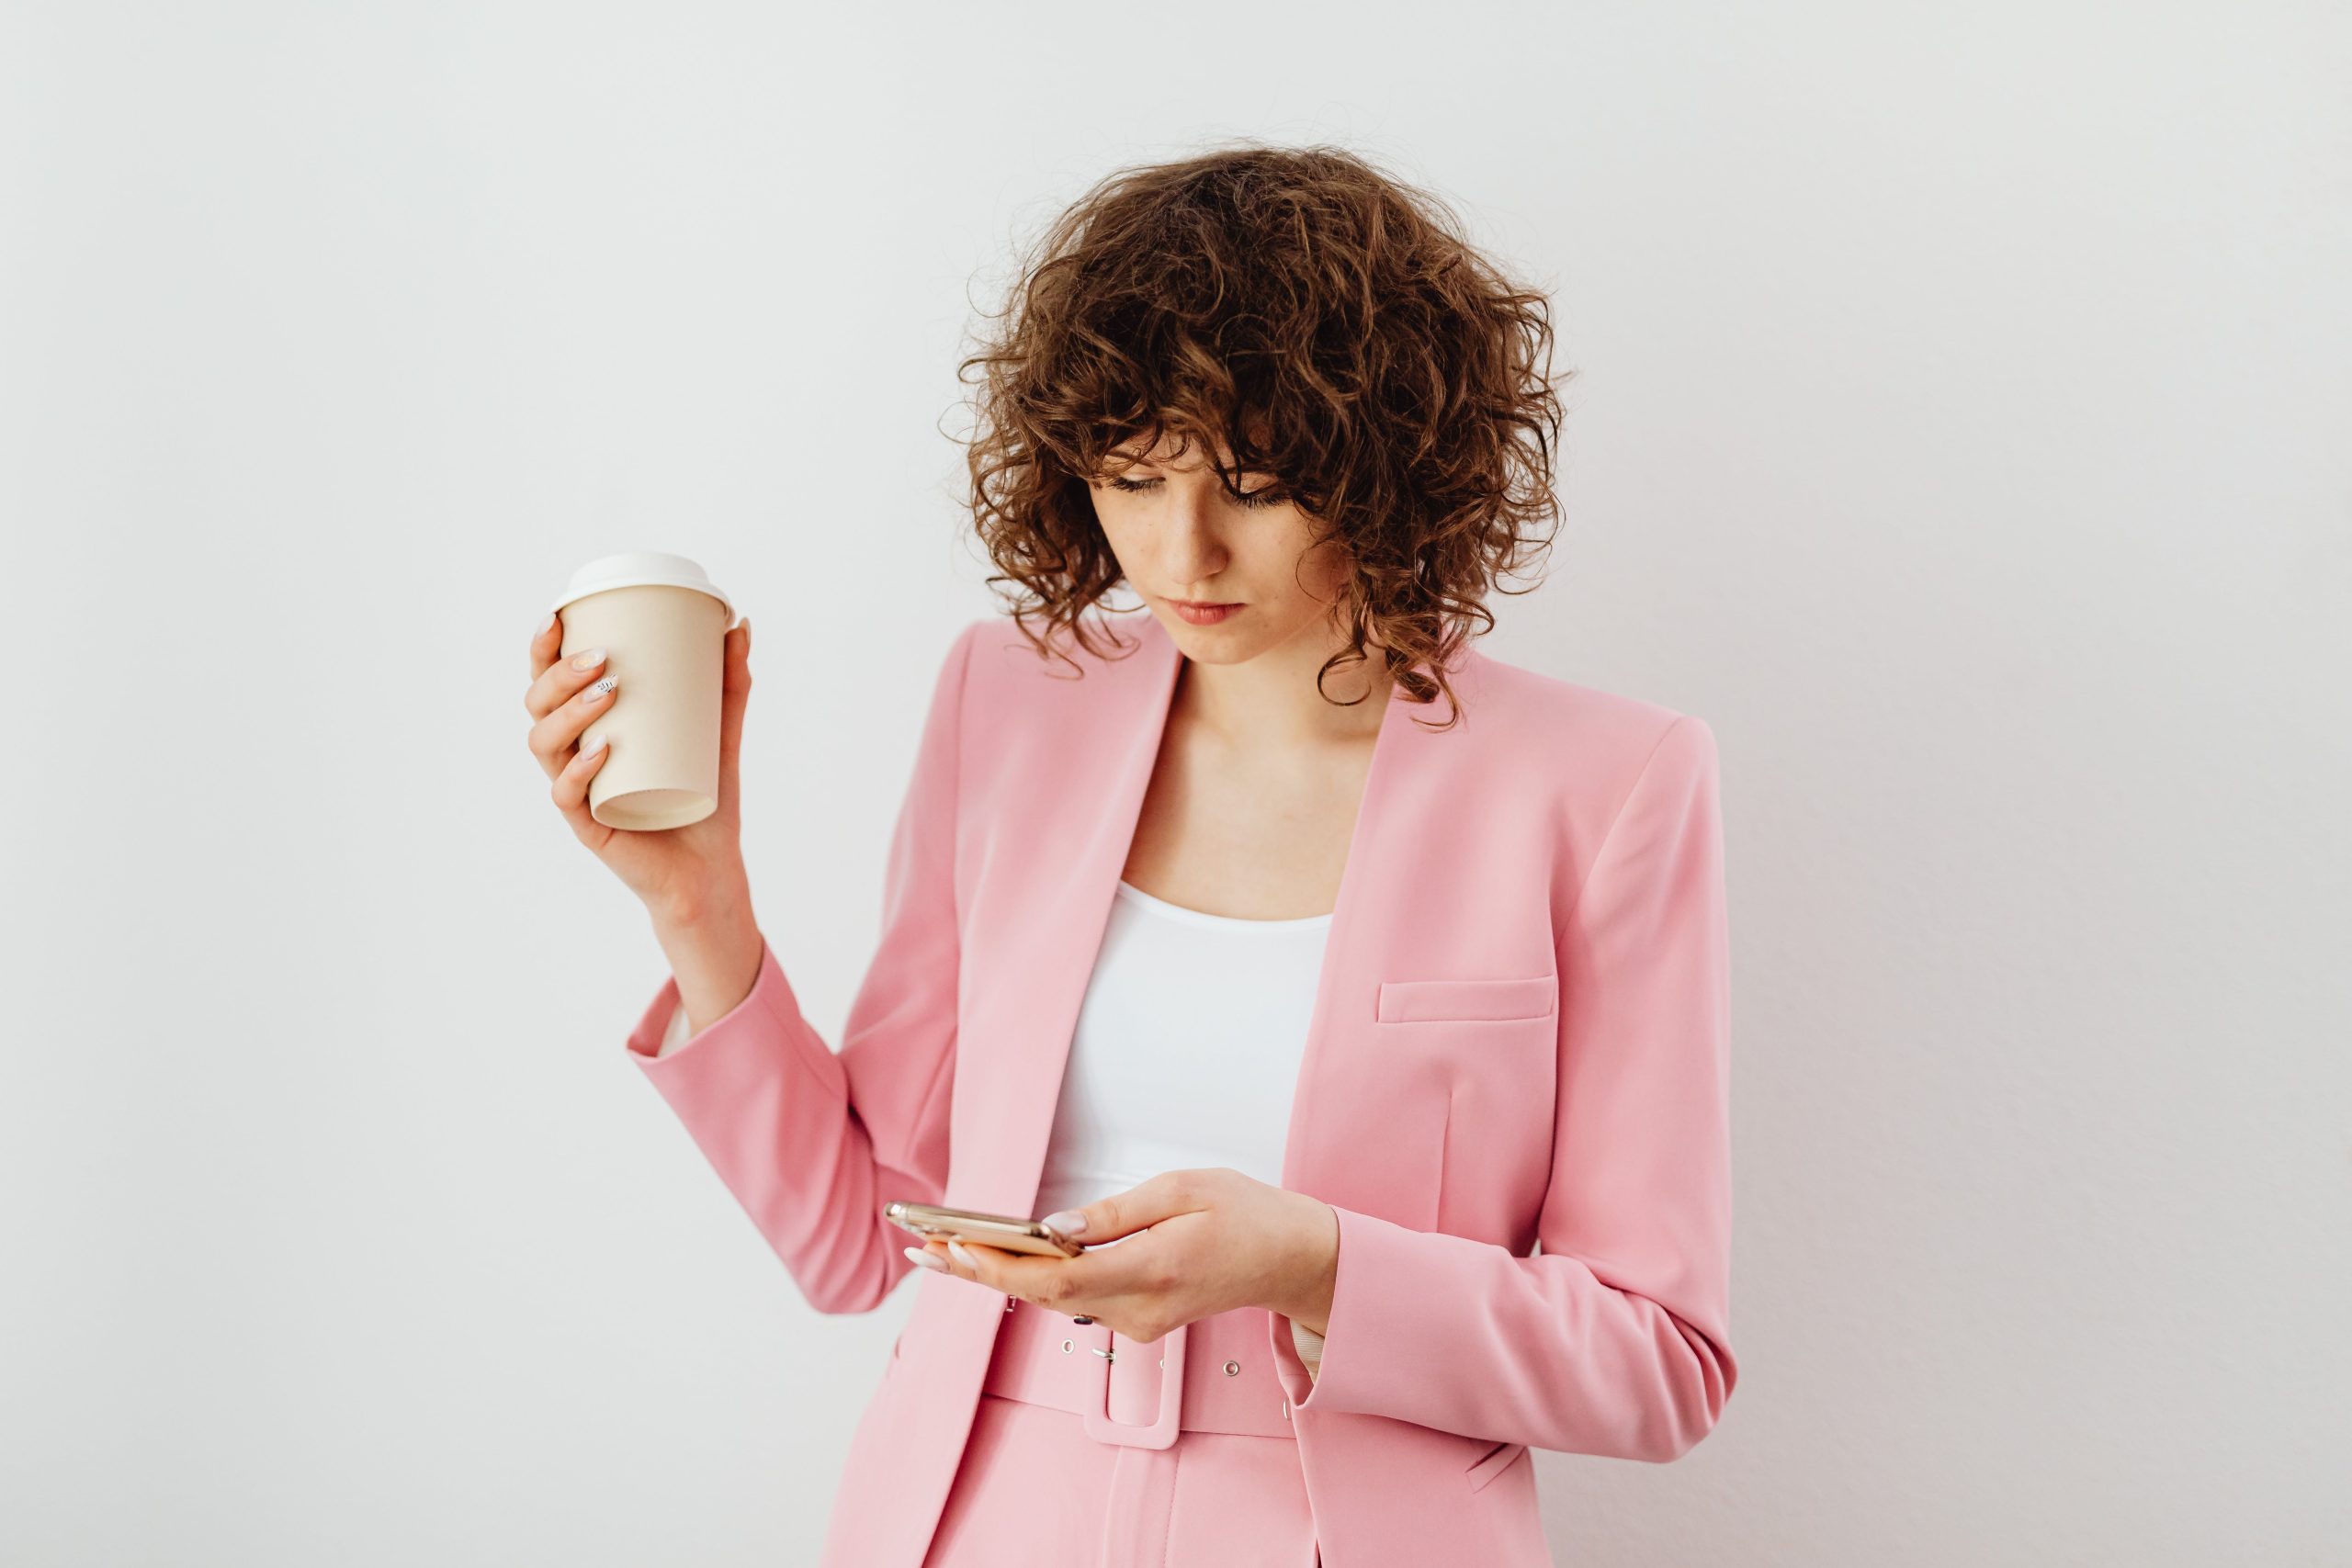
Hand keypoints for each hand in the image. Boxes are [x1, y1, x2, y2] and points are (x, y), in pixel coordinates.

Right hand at [523, 607, 755, 922]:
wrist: (712, 870)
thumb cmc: (707, 797)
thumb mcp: (721, 731)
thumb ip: (730, 681)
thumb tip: (739, 622)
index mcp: (589, 729)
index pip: (549, 683)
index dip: (541, 650)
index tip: (557, 616)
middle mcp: (573, 757)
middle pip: (538, 707)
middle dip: (558, 676)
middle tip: (599, 657)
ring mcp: (578, 792)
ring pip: (545, 745)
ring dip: (569, 712)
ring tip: (606, 691)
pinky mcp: (590, 827)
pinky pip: (567, 795)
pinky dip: (579, 769)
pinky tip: (598, 750)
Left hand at [909, 1168, 1338, 1343]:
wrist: (1291, 1259)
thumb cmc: (1244, 1213)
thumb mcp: (1184, 1188)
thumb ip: (1116, 1213)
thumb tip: (1054, 1227)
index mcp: (1154, 1269)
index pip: (1060, 1278)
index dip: (1002, 1267)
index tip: (957, 1249)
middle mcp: (1141, 1308)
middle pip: (1046, 1295)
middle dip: (981, 1271)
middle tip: (923, 1247)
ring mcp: (1140, 1322)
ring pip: (1056, 1300)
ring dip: (1000, 1276)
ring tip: (944, 1251)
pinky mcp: (1140, 1320)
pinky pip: (1077, 1300)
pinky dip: (1034, 1281)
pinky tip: (1000, 1261)